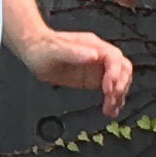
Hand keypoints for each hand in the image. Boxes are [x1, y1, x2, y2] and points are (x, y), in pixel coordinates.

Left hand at [16, 27, 136, 118]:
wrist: (33, 51)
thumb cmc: (42, 47)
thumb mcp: (55, 49)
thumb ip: (75, 52)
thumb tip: (95, 56)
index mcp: (93, 45)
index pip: (114, 58)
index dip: (115, 73)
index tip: (107, 89)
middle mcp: (99, 56)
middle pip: (122, 69)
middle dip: (120, 85)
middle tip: (112, 100)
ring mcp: (97, 68)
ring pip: (119, 80)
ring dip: (119, 95)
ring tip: (111, 110)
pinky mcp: (93, 79)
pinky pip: (109, 89)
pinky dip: (113, 100)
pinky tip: (111, 111)